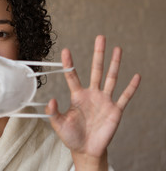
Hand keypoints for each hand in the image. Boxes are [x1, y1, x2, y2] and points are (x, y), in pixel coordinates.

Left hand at [45, 35, 140, 167]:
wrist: (86, 150)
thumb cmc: (72, 136)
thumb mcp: (59, 124)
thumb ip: (54, 112)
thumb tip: (51, 100)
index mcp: (77, 96)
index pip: (72, 75)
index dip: (69, 63)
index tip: (66, 50)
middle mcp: (92, 94)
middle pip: (96, 70)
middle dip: (98, 54)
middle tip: (100, 38)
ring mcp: (104, 101)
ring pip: (111, 78)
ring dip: (115, 64)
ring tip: (117, 49)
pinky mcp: (115, 110)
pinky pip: (125, 96)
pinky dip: (131, 87)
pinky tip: (136, 76)